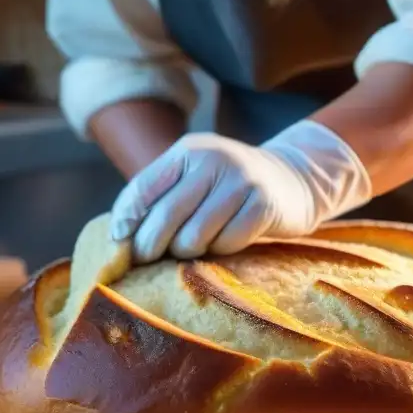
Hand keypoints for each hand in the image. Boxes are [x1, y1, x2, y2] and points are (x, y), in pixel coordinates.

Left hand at [109, 120, 371, 262]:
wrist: (294, 179)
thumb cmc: (230, 189)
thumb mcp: (195, 179)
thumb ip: (162, 199)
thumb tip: (118, 239)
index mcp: (187, 151)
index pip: (142, 189)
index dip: (126, 222)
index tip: (118, 247)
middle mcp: (213, 159)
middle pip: (165, 217)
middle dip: (150, 247)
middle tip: (149, 261)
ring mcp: (241, 180)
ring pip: (195, 236)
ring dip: (189, 252)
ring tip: (195, 248)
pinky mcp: (264, 204)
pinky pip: (228, 243)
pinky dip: (222, 251)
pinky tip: (226, 243)